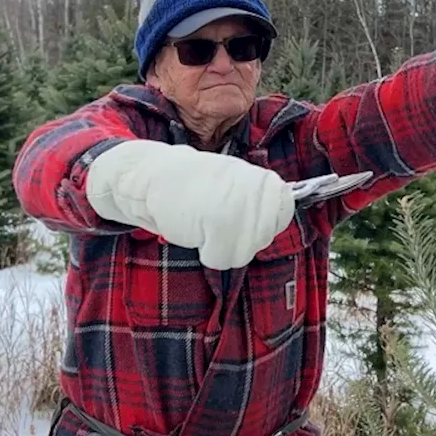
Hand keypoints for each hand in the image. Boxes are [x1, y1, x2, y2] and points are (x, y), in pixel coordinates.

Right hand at [85, 139, 295, 269]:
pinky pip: (223, 258)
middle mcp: (259, 193)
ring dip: (220, 244)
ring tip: (204, 219)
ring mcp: (242, 208)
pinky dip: (207, 250)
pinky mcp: (221, 224)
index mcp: (266, 181)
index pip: (280, 219)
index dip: (257, 222)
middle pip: (260, 240)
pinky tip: (196, 227)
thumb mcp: (236, 182)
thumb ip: (261, 200)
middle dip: (236, 236)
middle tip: (214, 214)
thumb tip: (282, 214)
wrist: (153, 177)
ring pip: (242, 253)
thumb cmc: (195, 183)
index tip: (236, 210)